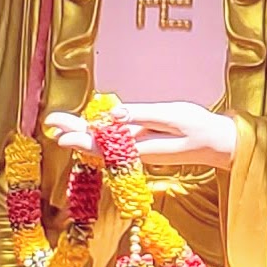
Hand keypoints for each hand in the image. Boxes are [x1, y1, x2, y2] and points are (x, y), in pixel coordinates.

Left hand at [45, 102, 237, 171]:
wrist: (216, 143)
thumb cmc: (198, 127)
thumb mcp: (173, 116)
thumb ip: (142, 115)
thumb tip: (113, 114)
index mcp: (142, 147)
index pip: (105, 144)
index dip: (81, 139)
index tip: (61, 136)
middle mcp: (136, 152)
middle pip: (99, 143)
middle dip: (74, 132)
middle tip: (50, 122)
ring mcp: (139, 149)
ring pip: (105, 141)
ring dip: (82, 131)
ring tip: (60, 123)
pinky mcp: (143, 144)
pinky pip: (115, 140)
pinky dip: (98, 133)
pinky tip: (86, 127)